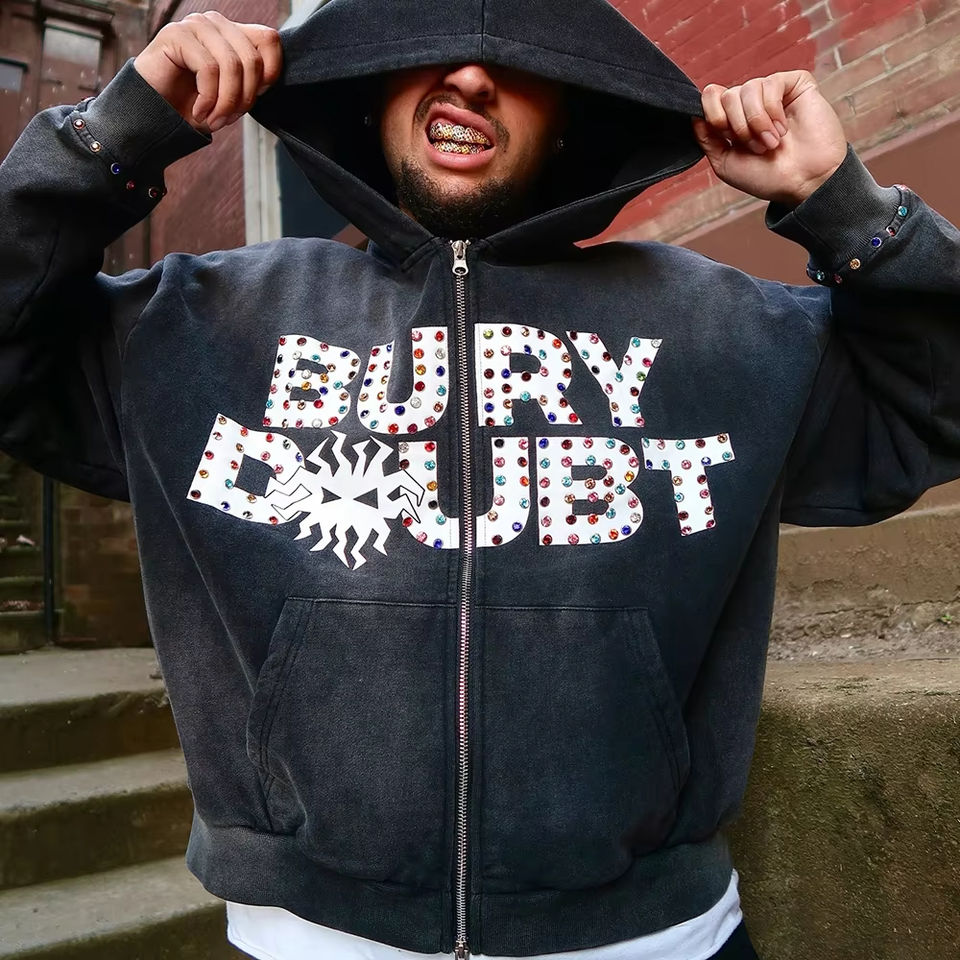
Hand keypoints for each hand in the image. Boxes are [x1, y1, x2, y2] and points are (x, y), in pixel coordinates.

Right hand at [134, 12, 281, 132]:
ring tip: (214, 119)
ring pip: (231, 64)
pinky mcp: (176, 34)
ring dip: (226, 102)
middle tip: (228, 119)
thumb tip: (270, 78)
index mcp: (233, 34)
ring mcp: (195, 25)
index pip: (270, 39)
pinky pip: (209, 68)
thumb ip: (253, 82)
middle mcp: (215, 24)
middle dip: (245, 98)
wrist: (155, 116)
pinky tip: (199, 112)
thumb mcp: (233, 96)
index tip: (252, 100)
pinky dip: (208, 99)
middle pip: (252, 58)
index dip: (270, 73)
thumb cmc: (194, 106)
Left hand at [693, 71, 846, 207]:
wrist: (802, 182)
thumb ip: (706, 139)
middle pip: (727, 95)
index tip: (726, 136)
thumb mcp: (725, 164)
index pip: (710, 97)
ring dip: (756, 122)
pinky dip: (773, 110)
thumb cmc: (767, 178)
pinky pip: (771, 83)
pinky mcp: (795, 85)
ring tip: (772, 143)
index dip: (713, 114)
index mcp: (733, 120)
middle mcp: (750, 104)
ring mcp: (773, 93)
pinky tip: (783, 128)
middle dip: (738, 126)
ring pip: (748, 89)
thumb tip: (693, 115)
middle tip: (757, 148)